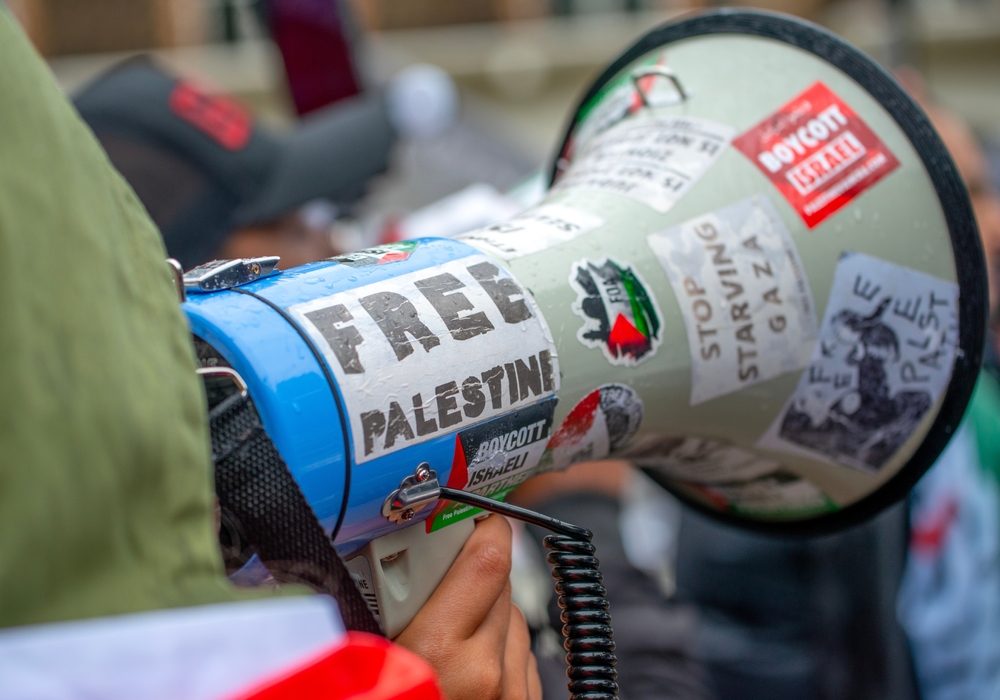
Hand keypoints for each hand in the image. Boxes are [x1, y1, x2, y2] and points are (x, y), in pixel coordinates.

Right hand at [395, 514, 541, 699]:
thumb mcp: (369, 650)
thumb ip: (384, 605)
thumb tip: (394, 557)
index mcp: (438, 650)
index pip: (486, 561)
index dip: (486, 528)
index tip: (475, 515)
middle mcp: (485, 671)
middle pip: (500, 585)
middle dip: (474, 572)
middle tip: (436, 584)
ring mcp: (511, 693)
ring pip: (514, 619)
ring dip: (489, 614)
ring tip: (446, 636)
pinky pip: (523, 657)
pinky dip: (502, 650)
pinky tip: (469, 665)